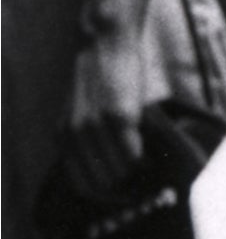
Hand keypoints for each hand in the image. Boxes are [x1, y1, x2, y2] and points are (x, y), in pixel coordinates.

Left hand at [63, 31, 148, 197]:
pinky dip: (143, 158)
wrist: (104, 43)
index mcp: (63, 136)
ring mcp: (96, 128)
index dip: (104, 195)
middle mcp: (75, 135)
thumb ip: (86, 137)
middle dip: (123, 188)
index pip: (81, 184)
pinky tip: (149, 151)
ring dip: (134, 173)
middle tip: (141, 183)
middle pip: (101, 182)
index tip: (123, 196)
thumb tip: (112, 167)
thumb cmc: (100, 77)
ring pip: (118, 171)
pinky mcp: (119, 118)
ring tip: (147, 165)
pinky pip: (133, 154)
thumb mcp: (81, 111)